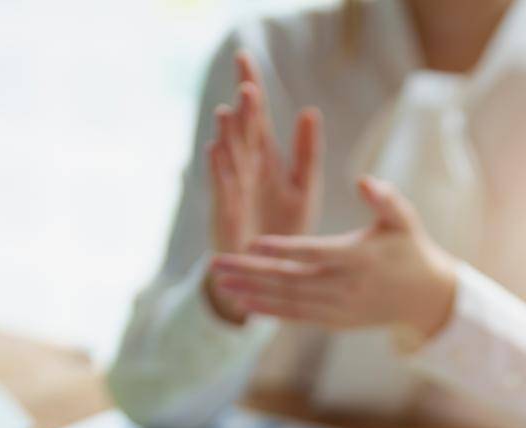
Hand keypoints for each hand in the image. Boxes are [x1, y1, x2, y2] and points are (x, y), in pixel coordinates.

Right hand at [205, 50, 322, 322]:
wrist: (271, 273)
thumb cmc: (286, 227)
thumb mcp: (303, 185)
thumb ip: (306, 151)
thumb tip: (310, 110)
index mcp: (266, 160)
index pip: (258, 118)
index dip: (251, 88)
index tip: (245, 57)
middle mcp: (247, 170)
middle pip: (243, 131)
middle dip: (244, 109)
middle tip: (248, 83)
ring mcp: (235, 189)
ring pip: (231, 157)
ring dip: (229, 137)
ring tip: (228, 113)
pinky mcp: (227, 212)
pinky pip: (222, 188)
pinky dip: (219, 170)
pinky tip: (215, 150)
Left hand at [210, 177, 457, 336]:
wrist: (426, 298)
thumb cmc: (410, 249)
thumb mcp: (404, 219)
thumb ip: (384, 199)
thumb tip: (363, 180)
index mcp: (360, 258)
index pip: (315, 253)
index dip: (283, 249)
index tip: (252, 242)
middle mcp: (347, 287)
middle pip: (291, 280)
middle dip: (250, 272)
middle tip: (215, 263)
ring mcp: (340, 309)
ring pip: (288, 301)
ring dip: (252, 292)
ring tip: (220, 282)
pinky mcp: (336, 322)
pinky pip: (297, 317)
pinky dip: (269, 311)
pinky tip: (242, 303)